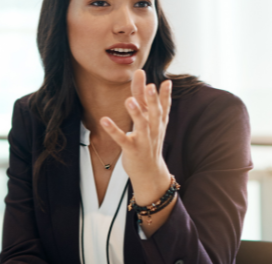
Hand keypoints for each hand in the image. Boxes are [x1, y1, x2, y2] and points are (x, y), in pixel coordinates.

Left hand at [99, 69, 176, 234]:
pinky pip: (122, 139)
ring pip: (141, 125)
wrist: (150, 172)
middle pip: (154, 113)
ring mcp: (143, 141)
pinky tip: (104, 120)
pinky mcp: (131, 150)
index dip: (164, 95)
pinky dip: (113, 130)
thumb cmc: (149, 144)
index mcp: (158, 123)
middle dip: (152, 100)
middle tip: (150, 86)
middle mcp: (153, 130)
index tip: (166, 82)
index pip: (162, 106)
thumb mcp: (152, 124)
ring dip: (135, 113)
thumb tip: (155, 83)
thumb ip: (149, 103)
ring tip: (128, 100)